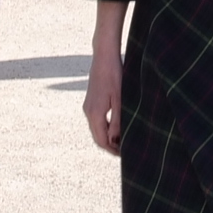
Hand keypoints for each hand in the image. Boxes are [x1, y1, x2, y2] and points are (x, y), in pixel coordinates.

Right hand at [82, 36, 122, 153]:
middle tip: (124, 152)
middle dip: (109, 147)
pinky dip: (104, 128)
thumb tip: (115, 140)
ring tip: (122, 141)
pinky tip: (116, 127)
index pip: (102, 141)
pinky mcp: (90, 102)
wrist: (103, 57)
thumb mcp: (120, 100)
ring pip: (96, 130)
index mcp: (95, 114)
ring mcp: (87, 107)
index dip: (112, 150)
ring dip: (107, 138)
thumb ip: (117, 121)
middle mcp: (88, 112)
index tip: (124, 155)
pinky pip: (96, 121)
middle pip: (97, 137)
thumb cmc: (114, 76)